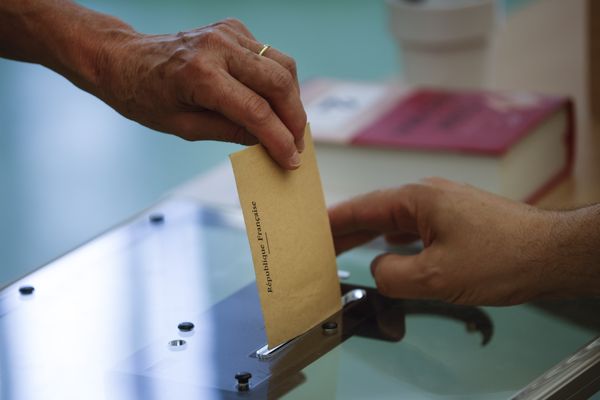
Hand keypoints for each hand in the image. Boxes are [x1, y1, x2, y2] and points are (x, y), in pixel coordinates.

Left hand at [96, 18, 305, 168]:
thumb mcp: (185, 127)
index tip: (292, 159)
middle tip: (298, 144)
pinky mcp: (234, 29)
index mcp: (200, 75)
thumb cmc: (145, 96)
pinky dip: (278, 80)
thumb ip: (231, 132)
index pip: (256, 111)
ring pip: (282, 65)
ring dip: (292, 98)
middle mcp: (218, 47)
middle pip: (278, 82)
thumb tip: (269, 142)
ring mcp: (228, 33)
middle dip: (295, 118)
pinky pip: (270, 55)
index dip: (280, 139)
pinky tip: (271, 100)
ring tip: (290, 125)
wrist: (125, 59)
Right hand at [329, 178, 597, 305]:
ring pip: (396, 219)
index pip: (362, 208)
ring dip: (371, 235)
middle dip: (348, 229)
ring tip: (346, 248)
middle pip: (376, 211)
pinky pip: (416, 226)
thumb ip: (392, 275)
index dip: (333, 221)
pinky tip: (392, 248)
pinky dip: (396, 238)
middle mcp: (427, 195)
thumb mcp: (435, 277)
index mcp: (416, 199)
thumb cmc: (497, 259)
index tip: (308, 229)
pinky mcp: (460, 217)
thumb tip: (379, 269)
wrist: (552, 252)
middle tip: (319, 245)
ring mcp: (445, 204)